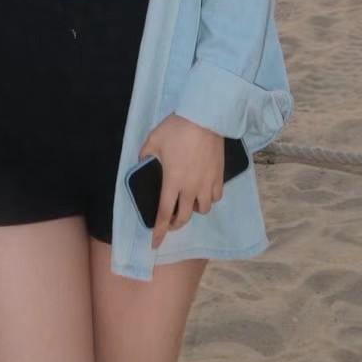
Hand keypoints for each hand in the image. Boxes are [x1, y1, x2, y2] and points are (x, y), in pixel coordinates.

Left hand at [137, 113, 224, 249]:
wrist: (205, 118)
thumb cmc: (177, 129)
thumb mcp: (153, 140)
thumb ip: (145, 155)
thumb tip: (142, 163)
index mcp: (172, 182)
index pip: (163, 214)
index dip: (158, 231)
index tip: (154, 243)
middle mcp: (190, 188)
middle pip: (184, 218)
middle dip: (174, 225)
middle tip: (169, 222)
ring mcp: (207, 184)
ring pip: (202, 210)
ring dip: (193, 211)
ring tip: (188, 202)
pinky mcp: (219, 177)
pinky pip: (215, 197)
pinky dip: (209, 199)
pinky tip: (204, 192)